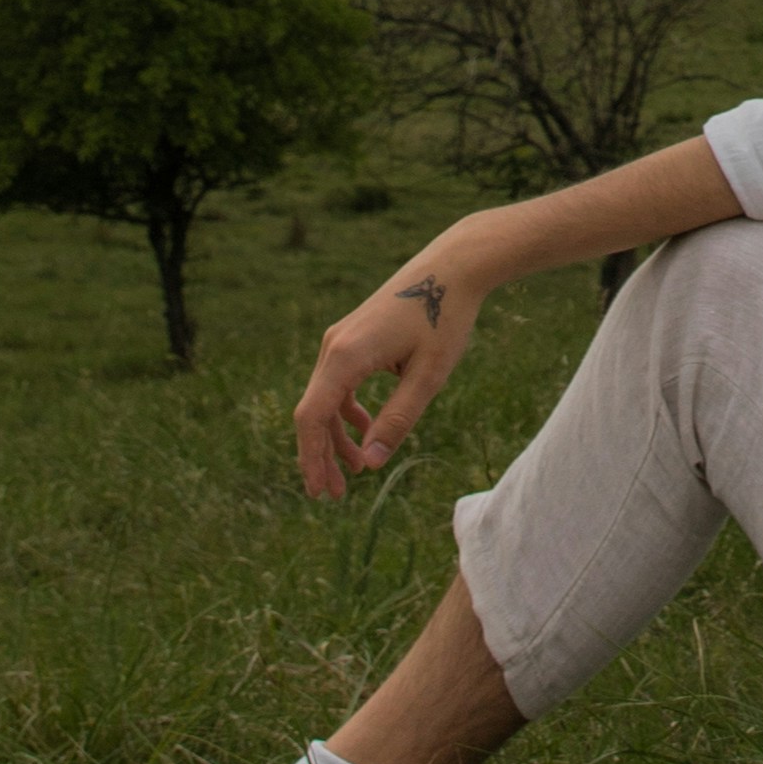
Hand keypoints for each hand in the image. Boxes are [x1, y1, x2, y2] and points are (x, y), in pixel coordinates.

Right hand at [294, 244, 482, 500]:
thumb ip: (397, 420)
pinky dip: (345, 412)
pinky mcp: (351, 338)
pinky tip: (364, 430)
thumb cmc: (443, 318)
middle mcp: (333, 346)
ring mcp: (339, 340)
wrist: (450, 267)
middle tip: (334, 495)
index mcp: (346, 356)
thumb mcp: (427, 377)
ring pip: (324, 399)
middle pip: (313, 411)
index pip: (313, 416)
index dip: (312, 458)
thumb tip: (370, 463)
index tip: (321, 492)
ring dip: (334, 437)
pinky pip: (337, 383)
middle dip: (320, 456)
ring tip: (355, 471)